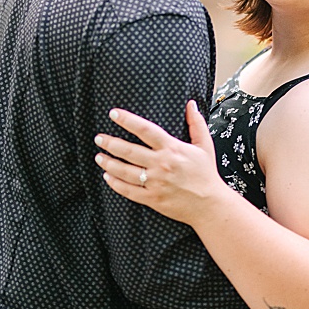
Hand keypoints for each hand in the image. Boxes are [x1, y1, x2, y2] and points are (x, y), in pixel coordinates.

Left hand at [94, 100, 234, 225]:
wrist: (210, 205)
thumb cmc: (206, 174)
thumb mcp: (205, 146)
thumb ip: (196, 123)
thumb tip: (190, 103)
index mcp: (172, 148)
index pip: (145, 130)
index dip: (128, 120)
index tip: (113, 114)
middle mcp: (161, 164)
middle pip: (129, 151)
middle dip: (110, 143)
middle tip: (98, 138)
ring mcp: (155, 182)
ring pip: (125, 171)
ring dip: (108, 163)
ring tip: (98, 156)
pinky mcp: (152, 198)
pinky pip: (128, 190)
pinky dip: (115, 183)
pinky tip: (107, 177)